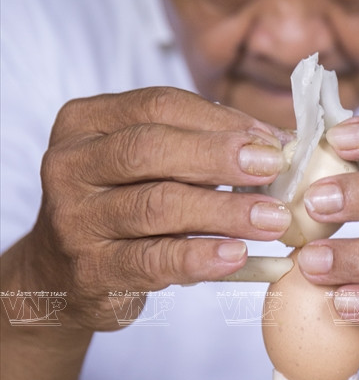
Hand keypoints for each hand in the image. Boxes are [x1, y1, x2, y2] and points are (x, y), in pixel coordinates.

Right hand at [21, 87, 290, 330]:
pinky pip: (151, 261)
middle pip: (151, 149)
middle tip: (273, 168)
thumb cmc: (121, 202)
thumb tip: (278, 142)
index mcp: (84, 122)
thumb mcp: (146, 162)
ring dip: (223, 211)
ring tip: (272, 218)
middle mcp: (70, 165)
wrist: (59, 273)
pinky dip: (200, 257)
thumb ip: (198, 143)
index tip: (271, 139)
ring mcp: (74, 220)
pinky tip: (237, 255)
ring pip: (155, 205)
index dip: (220, 120)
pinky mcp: (88, 271)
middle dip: (219, 157)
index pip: (159, 105)